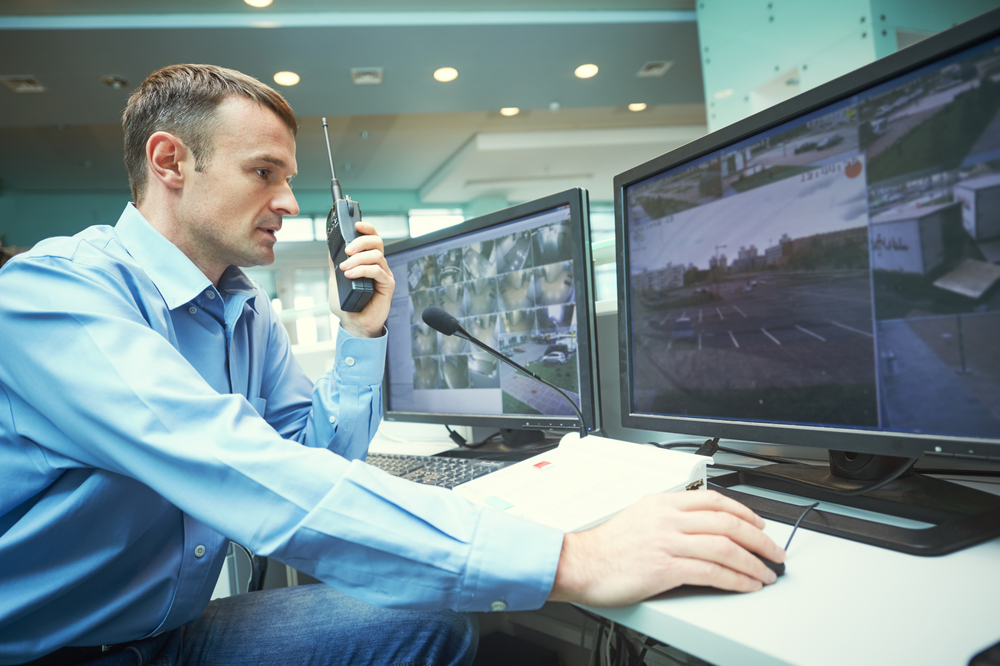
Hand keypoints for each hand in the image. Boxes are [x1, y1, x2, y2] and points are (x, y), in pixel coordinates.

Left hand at [328, 221, 394, 338]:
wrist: (353, 324)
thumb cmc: (347, 304)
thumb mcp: (336, 280)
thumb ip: (335, 263)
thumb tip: (330, 247)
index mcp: (368, 261)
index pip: (372, 239)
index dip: (367, 228)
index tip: (356, 224)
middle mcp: (378, 265)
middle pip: (377, 242)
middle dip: (361, 241)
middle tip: (347, 250)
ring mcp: (384, 275)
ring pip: (376, 256)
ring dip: (358, 259)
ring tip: (345, 268)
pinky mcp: (387, 286)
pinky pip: (377, 271)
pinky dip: (363, 270)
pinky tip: (350, 275)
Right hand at [548, 490, 784, 606]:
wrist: (580, 563)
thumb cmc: (606, 547)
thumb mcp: (639, 517)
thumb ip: (668, 518)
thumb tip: (698, 529)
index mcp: (663, 503)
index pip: (714, 500)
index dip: (743, 512)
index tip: (758, 524)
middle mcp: (668, 518)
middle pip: (727, 522)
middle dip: (758, 538)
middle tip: (774, 551)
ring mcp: (668, 542)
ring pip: (725, 547)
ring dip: (753, 562)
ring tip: (766, 573)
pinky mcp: (666, 568)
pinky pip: (712, 572)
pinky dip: (736, 579)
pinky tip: (746, 585)